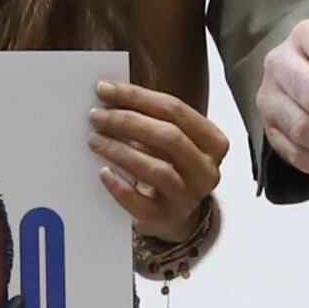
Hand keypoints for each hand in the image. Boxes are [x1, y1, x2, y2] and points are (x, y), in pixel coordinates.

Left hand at [91, 77, 229, 241]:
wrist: (174, 213)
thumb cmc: (170, 166)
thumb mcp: (173, 139)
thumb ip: (151, 116)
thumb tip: (109, 93)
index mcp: (214, 143)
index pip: (176, 110)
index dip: (138, 96)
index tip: (105, 89)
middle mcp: (206, 171)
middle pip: (169, 137)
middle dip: (127, 121)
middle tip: (97, 115)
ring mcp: (188, 197)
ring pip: (156, 169)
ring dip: (120, 150)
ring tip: (94, 140)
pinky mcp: (166, 217)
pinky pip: (140, 202)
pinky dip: (119, 186)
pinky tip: (103, 172)